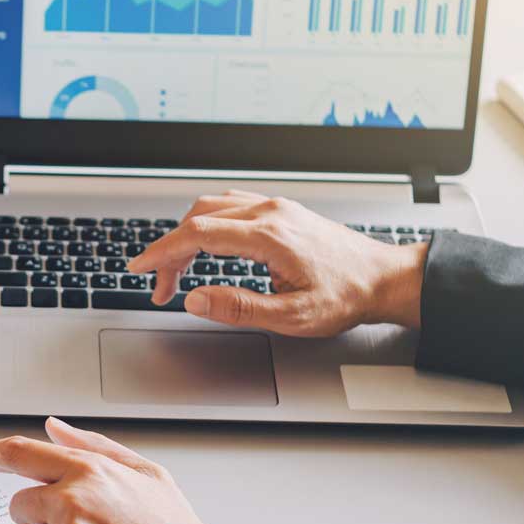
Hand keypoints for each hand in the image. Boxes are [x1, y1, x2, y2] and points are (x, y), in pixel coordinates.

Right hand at [128, 190, 428, 336]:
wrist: (384, 279)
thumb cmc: (345, 298)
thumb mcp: (292, 316)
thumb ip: (239, 308)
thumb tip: (195, 299)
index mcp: (269, 236)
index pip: (197, 235)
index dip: (161, 253)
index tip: (139, 269)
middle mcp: (270, 213)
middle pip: (198, 218)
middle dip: (170, 251)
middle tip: (160, 286)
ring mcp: (276, 208)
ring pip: (212, 207)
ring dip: (186, 236)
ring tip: (178, 271)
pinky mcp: (282, 211)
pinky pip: (231, 206)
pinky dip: (206, 225)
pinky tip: (205, 246)